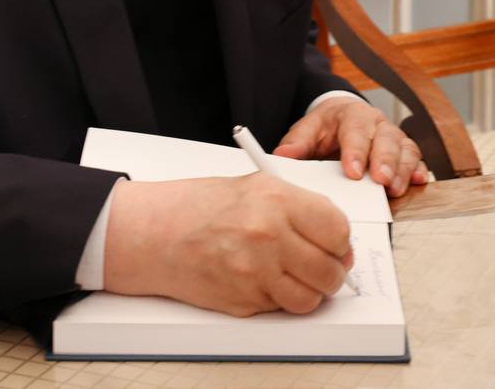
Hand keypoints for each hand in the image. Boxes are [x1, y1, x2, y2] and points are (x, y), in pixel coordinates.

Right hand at [103, 174, 352, 316]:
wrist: (153, 233)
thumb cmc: (198, 207)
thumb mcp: (253, 187)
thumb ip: (296, 208)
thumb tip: (332, 236)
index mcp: (276, 199)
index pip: (337, 230)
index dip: (340, 241)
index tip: (335, 245)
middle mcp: (269, 235)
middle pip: (330, 270)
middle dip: (331, 271)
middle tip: (321, 266)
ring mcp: (256, 272)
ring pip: (311, 298)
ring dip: (308, 291)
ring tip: (292, 276)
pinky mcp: (244, 300)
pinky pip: (281, 308)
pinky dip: (278, 299)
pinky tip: (261, 279)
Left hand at [273, 96, 428, 196]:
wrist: (340, 118)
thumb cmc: (325, 127)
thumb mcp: (308, 130)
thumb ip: (297, 142)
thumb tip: (282, 156)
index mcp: (351, 114)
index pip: (355, 131)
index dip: (356, 151)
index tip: (352, 172)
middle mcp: (376, 123)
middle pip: (386, 138)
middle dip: (385, 161)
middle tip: (381, 181)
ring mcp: (393, 136)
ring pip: (405, 148)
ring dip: (403, 169)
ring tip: (396, 189)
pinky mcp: (404, 150)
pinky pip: (416, 158)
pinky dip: (418, 170)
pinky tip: (418, 182)